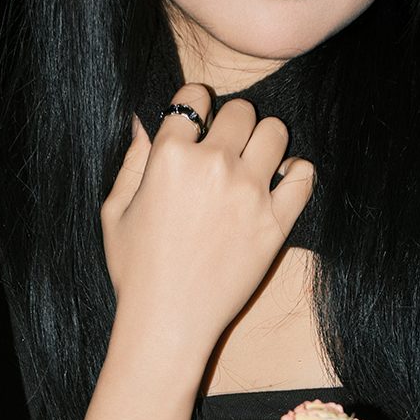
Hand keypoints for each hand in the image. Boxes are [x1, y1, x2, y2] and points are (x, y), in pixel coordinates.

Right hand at [101, 83, 315, 356]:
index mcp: (170, 155)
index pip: (194, 98)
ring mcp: (249, 193)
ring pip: (275, 131)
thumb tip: (144, 121)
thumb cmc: (135, 269)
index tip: (198, 120)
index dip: (195, 104)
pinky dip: (296, 171)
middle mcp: (213, 165)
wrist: (168, 321)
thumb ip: (133, 160)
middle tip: (227, 144)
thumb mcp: (116, 210)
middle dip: (231, 121)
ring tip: (255, 160)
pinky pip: (303, 174)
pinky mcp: (276, 222)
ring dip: (265, 139)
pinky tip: (282, 180)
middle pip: (240, 110)